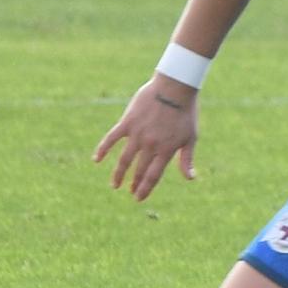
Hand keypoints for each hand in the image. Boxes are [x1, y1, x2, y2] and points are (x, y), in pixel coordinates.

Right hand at [93, 77, 199, 200]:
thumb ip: (187, 159)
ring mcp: (138, 134)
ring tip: (114, 185)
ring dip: (118, 173)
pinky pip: (111, 138)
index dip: (145, 189)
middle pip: (139, 170)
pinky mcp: (127, 122)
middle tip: (130, 192)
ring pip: (125, 159)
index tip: (139, 198)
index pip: (153, 175)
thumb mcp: (191, 138)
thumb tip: (190, 178)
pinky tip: (96, 160)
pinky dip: (103, 149)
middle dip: (134, 183)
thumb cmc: (185, 113)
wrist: (174, 89)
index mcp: (166, 150)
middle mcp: (151, 145)